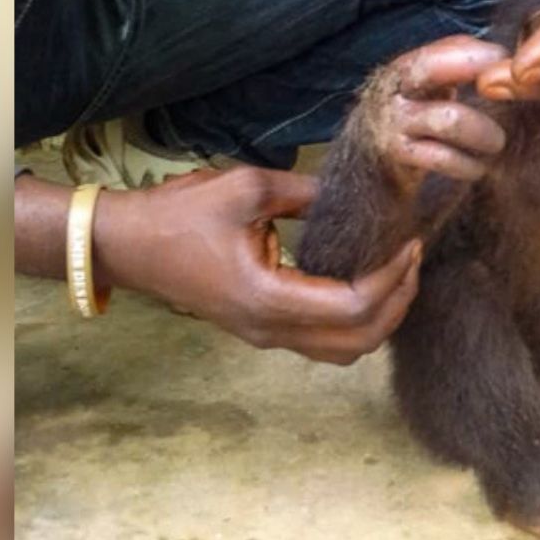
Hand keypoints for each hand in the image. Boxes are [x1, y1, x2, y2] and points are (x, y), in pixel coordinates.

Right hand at [95, 166, 421, 364]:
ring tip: (396, 273)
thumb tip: (354, 192)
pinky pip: (324, 342)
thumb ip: (307, 193)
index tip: (409, 242)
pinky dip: (356, 322)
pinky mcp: (262, 331)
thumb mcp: (247, 188)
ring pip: (344, 351)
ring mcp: (266, 337)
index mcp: (269, 299)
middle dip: (398, 302)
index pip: (354, 306)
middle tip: (413, 258)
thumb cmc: (179, 214)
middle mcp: (271, 330)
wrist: (127, 246)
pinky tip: (365, 283)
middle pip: (359, 341)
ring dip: (380, 319)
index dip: (392, 278)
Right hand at [371, 36, 509, 182]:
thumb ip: (457, 65)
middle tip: (508, 88)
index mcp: (406, 69)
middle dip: (472, 69)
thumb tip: (502, 56)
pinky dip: (466, 164)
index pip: (439, 49)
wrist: (367, 163)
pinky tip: (477, 168)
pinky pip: (441, 157)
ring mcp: (393, 124)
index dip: (472, 52)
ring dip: (481, 131)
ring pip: (448, 119)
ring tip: (496, 142)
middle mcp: (394, 90)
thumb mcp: (426, 87)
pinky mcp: (397, 157)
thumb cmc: (411, 118)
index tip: (503, 57)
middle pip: (431, 67)